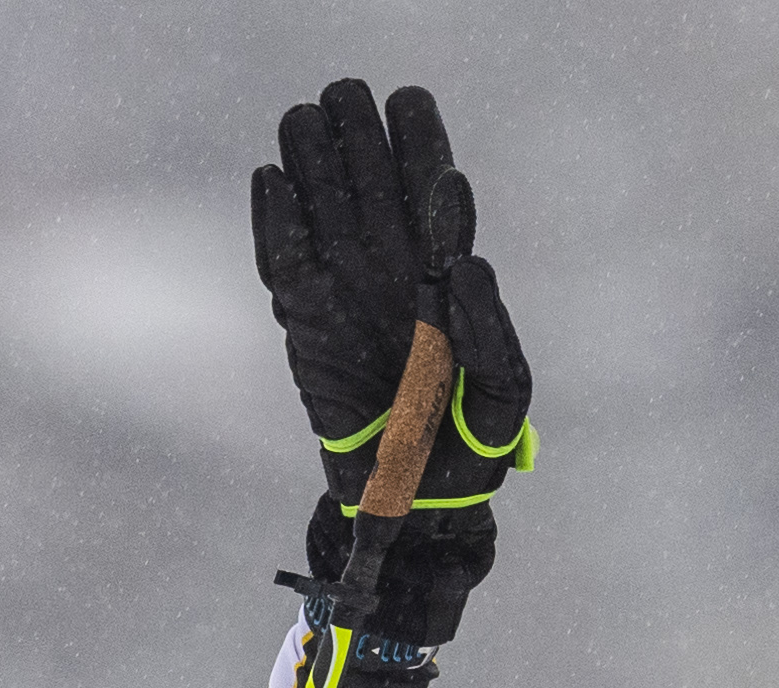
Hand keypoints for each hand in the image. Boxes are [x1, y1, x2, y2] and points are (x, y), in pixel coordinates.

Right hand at [252, 80, 534, 644]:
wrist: (416, 502)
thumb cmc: (469, 448)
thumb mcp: (504, 398)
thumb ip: (494, 334)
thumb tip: (468, 267)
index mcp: (447, 277)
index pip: (433, 194)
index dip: (420, 144)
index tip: (409, 104)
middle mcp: (393, 272)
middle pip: (371, 184)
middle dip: (360, 136)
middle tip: (346, 95)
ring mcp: (345, 291)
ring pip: (324, 206)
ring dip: (314, 159)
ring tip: (308, 117)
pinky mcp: (303, 321)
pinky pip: (282, 257)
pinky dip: (275, 218)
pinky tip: (274, 176)